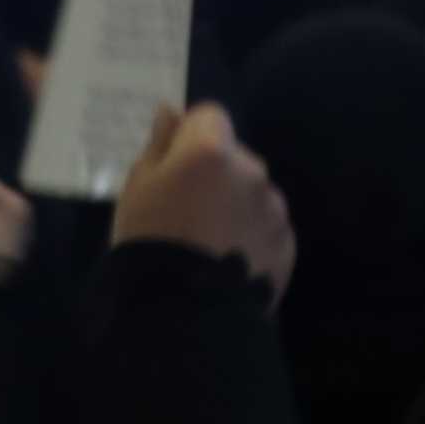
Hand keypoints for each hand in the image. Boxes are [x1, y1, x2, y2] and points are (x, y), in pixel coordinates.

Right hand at [111, 99, 293, 290]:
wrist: (183, 312)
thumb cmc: (149, 241)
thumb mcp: (137, 189)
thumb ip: (159, 146)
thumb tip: (170, 111)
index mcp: (211, 150)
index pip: (209, 116)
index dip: (189, 137)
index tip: (173, 167)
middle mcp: (252, 171)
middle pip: (234, 157)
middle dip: (216, 173)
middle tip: (186, 212)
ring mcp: (274, 209)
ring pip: (253, 193)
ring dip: (236, 205)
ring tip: (208, 243)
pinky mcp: (287, 243)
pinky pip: (266, 227)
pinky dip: (251, 236)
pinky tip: (228, 261)